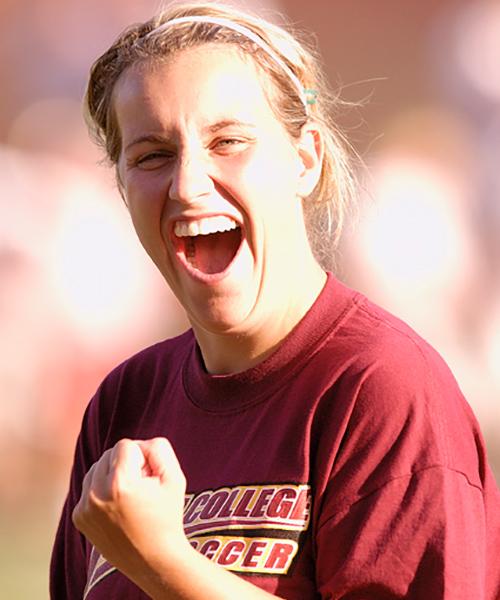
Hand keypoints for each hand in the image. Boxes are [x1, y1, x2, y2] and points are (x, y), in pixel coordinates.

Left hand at [72, 437, 187, 576]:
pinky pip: (89, 487)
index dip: (142, 456)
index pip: (125, 445)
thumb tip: (139, 443)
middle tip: (142, 487)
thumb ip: (159, 448)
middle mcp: (97, 494)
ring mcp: (84, 508)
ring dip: (112, 474)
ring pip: (96, 468)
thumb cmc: (167, 516)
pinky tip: (117, 507)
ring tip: (129, 496)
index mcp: (120, 483)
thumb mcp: (175, 477)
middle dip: (126, 464)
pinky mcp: (78, 517)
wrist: (153, 559)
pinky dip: (102, 491)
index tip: (150, 476)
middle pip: (108, 454)